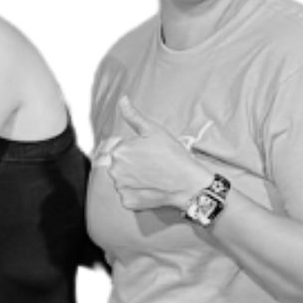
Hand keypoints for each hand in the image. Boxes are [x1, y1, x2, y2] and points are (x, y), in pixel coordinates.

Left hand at [90, 95, 213, 213]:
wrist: (188, 183)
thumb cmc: (173, 155)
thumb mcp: (154, 130)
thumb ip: (133, 116)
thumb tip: (122, 100)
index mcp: (118, 151)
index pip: (119, 150)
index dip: (134, 151)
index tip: (148, 154)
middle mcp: (114, 170)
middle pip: (118, 166)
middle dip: (131, 165)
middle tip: (151, 165)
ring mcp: (120, 188)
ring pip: (122, 181)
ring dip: (132, 179)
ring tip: (152, 177)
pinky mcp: (127, 203)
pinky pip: (127, 196)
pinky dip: (136, 193)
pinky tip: (150, 188)